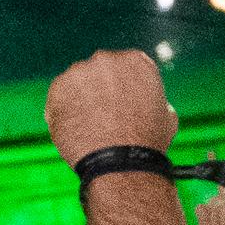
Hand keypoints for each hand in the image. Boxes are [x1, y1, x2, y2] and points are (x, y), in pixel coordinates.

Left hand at [44, 49, 176, 169]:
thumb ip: (157, 103)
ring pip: (77, 85)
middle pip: (99, 73)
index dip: (124, 89)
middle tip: (105, 118)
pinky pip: (59, 100)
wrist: (121, 164)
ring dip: (81, 102)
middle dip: (100, 92)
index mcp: (136, 61)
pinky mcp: (58, 89)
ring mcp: (79, 72)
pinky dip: (64, 114)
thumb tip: (157, 105)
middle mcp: (106, 60)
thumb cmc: (147, 145)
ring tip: (91, 130)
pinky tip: (76, 132)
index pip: (126, 69)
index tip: (122, 105)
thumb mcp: (167, 118)